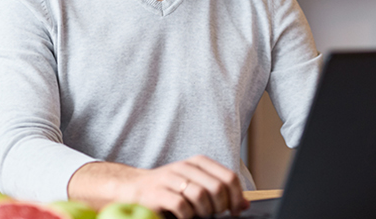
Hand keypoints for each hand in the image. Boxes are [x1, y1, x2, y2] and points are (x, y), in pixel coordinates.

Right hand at [68, 155, 249, 218]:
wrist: (131, 190)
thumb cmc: (168, 190)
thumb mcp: (195, 186)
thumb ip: (219, 192)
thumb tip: (244, 205)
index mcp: (198, 163)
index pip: (228, 177)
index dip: (237, 197)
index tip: (235, 211)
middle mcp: (185, 167)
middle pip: (217, 188)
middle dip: (220, 207)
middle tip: (214, 215)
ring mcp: (170, 179)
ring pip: (201, 196)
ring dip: (204, 213)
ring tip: (198, 216)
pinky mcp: (157, 193)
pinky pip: (182, 207)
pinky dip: (187, 217)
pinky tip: (183, 218)